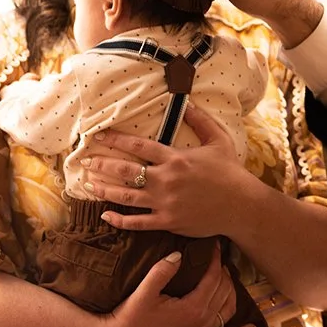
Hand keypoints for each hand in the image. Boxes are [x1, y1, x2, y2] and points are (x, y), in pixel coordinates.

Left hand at [83, 107, 254, 237]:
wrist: (241, 204)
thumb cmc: (231, 170)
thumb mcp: (219, 140)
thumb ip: (201, 121)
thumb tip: (187, 104)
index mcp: (176, 159)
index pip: (139, 146)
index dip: (117, 140)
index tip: (99, 137)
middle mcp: (166, 180)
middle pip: (126, 172)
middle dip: (102, 165)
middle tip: (85, 162)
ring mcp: (164, 202)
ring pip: (126, 197)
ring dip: (104, 191)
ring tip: (88, 185)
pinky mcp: (166, 221)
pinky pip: (136, 223)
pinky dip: (119, 220)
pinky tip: (105, 216)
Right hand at [102, 246, 255, 326]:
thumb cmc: (129, 318)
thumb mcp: (143, 292)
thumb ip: (162, 271)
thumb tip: (179, 254)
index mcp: (193, 308)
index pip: (214, 277)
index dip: (215, 259)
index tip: (214, 245)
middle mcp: (202, 321)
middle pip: (224, 289)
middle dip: (223, 270)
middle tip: (216, 257)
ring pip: (228, 308)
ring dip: (230, 290)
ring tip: (224, 275)